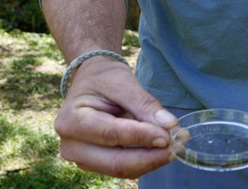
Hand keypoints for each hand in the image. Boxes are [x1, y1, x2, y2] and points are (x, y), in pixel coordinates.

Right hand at [54, 56, 178, 177]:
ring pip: (122, 169)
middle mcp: (71, 146)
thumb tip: (170, 125)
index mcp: (71, 120)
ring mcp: (81, 158)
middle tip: (176, 146)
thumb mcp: (123, 82)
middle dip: (150, 157)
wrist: (89, 81)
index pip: (111, 134)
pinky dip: (145, 160)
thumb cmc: (103, 78)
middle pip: (115, 161)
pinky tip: (161, 147)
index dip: (142, 137)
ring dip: (151, 160)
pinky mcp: (95, 164)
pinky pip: (124, 168)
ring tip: (175, 145)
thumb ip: (145, 104)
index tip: (168, 136)